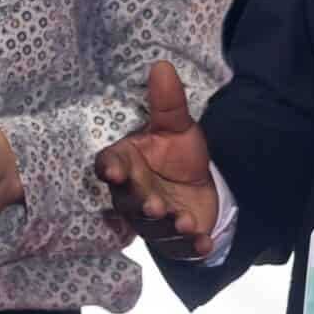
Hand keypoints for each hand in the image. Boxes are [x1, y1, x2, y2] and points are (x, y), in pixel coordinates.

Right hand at [94, 61, 217, 257]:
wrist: (198, 187)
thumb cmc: (178, 155)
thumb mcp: (178, 127)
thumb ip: (169, 103)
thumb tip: (162, 66)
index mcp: (127, 164)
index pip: (109, 166)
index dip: (110, 169)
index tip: (114, 170)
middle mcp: (132, 194)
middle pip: (128, 201)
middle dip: (140, 204)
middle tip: (153, 204)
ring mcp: (151, 221)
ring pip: (152, 228)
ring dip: (167, 227)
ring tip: (183, 221)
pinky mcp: (173, 240)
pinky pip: (178, 248)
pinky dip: (191, 248)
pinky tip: (204, 244)